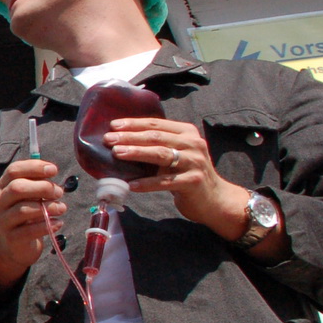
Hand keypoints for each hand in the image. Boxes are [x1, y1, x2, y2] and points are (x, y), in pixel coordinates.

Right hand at [0, 159, 66, 295]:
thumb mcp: (29, 196)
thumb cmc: (27, 213)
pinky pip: (29, 230)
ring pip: (23, 210)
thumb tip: (51, 172)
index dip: (34, 167)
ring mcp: (3, 220)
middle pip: (17, 188)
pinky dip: (47, 225)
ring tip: (62, 208)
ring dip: (48, 207)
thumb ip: (38, 183)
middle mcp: (0, 201)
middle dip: (42, 188)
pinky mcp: (12, 237)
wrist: (14, 244)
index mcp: (4, 186)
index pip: (14, 170)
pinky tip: (59, 223)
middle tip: (59, 193)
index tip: (54, 170)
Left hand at [103, 118, 249, 238]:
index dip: (134, 124)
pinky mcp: (193, 181)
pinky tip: (131, 185)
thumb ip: (157, 146)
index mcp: (187, 133)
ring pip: (161, 154)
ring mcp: (195, 162)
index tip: (113, 126)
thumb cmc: (186, 174)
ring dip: (136, 153)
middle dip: (130, 137)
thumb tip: (120, 142)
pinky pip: (165, 181)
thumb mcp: (175, 154)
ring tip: (117, 153)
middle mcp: (193, 144)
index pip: (156, 125)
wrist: (214, 199)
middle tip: (109, 140)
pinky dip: (147, 183)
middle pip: (156, 138)